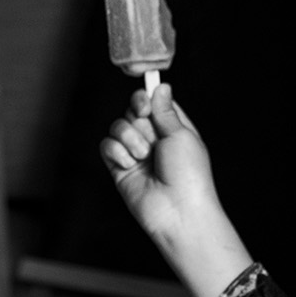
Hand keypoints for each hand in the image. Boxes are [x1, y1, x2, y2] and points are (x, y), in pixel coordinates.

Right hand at [100, 84, 253, 296]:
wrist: (177, 211)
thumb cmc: (188, 174)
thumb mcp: (181, 135)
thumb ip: (164, 110)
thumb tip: (161, 86)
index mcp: (172, 128)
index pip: (152, 101)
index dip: (144, 98)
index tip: (145, 105)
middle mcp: (153, 139)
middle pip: (131, 111)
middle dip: (138, 121)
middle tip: (151, 138)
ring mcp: (135, 153)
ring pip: (117, 126)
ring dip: (129, 138)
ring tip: (143, 157)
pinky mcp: (119, 168)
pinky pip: (107, 146)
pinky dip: (117, 152)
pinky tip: (130, 165)